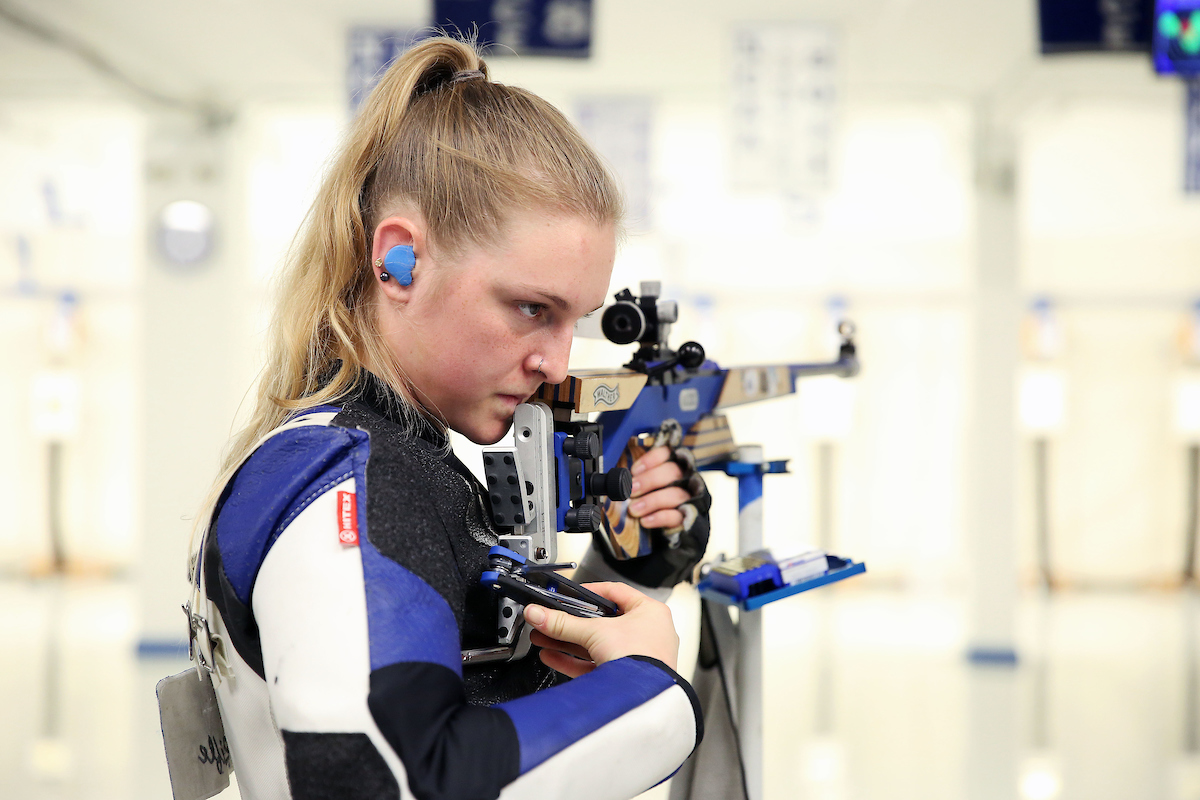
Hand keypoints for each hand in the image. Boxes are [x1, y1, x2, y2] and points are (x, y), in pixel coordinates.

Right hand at [524, 582, 679, 677]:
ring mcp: (635, 657)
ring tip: (544, 638)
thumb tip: (539, 614)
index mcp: (649, 612)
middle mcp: (646, 634)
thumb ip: (563, 623)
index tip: (570, 595)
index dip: (590, 592)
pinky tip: (553, 657)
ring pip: (595, 645)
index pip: (616, 592)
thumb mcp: (596, 632)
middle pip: (601, 622)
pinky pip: (595, 665)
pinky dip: (573, 661)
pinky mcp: (624, 678)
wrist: (644, 699)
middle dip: (570, 622)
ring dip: (568, 641)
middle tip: (551, 619)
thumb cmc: (640, 658)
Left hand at [627, 445, 688, 528]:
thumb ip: (636, 479)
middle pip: (673, 471)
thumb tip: (619, 479)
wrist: (661, 531)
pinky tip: (645, 521)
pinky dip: (659, 517)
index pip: (666, 453)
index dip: (651, 459)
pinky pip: (676, 516)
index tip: (634, 471)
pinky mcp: (688, 518)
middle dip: (649, 479)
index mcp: (672, 466)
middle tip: (631, 489)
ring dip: (652, 501)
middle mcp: (685, 479)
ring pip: (676, 494)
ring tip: (634, 509)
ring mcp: (689, 499)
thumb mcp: (643, 487)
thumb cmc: (649, 501)